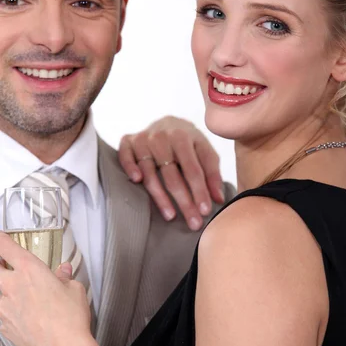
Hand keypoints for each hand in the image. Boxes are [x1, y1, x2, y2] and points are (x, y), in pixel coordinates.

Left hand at [0, 232, 90, 345]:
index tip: (1, 237)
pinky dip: (3, 308)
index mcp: (30, 271)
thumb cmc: (69, 322)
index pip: (5, 247)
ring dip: (2, 287)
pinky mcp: (4, 327)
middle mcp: (12, 287)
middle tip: (2, 263)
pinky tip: (12, 309)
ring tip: (9, 287)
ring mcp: (5, 308)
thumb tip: (63, 272)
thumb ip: (65, 278)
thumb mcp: (74, 291)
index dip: (1, 239)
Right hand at [119, 116, 224, 230]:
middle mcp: (162, 136)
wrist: (167, 123)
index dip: (200, 191)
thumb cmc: (188, 143)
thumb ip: (212, 173)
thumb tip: (219, 199)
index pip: (193, 170)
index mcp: (183, 137)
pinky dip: (130, 167)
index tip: (206, 211)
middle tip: (193, 223)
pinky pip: (126, 156)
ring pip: (150, 172)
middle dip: (184, 201)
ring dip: (160, 197)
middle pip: (172, 175)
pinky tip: (137, 181)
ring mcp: (143, 139)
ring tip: (171, 216)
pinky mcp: (128, 141)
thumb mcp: (205, 151)